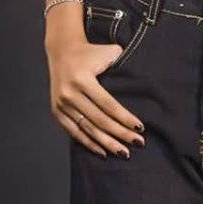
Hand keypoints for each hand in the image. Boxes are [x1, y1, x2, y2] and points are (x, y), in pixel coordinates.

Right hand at [47, 37, 146, 157]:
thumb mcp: (108, 52)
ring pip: (88, 129)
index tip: (140, 128)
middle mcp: (69, 93)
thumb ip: (124, 63)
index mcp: (82, 78)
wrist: (62, 51)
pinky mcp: (57, 111)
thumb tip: (145, 82)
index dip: (124, 118)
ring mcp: (61, 104)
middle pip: (100, 120)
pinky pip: (74, 132)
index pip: (108, 104)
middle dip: (120, 133)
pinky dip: (89, 143)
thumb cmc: (91, 53)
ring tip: (124, 152)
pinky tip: (104, 152)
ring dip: (107, 143)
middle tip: (138, 143)